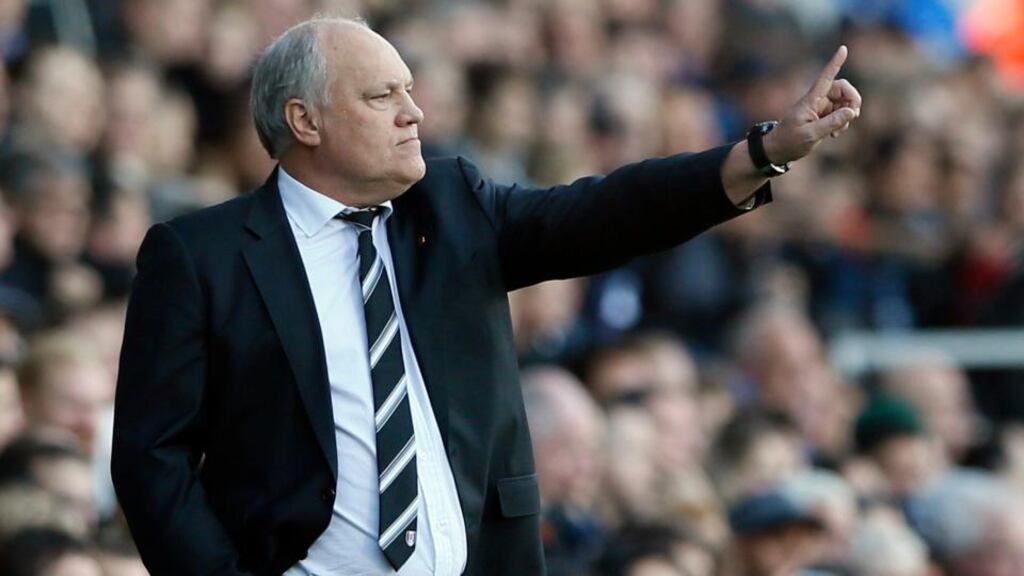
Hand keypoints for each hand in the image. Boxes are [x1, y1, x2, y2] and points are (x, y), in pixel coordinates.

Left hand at [763, 45, 862, 164]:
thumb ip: (831, 123)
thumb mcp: (810, 135)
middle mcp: (817, 100)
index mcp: (810, 100)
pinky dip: (843, 122)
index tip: (843, 48)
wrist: (779, 150)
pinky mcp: (824, 117)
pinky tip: (835, 134)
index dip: (835, 63)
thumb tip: (851, 111)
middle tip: (853, 115)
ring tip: (838, 131)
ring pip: (844, 102)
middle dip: (852, 99)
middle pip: (842, 88)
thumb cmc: (789, 141)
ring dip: (848, 114)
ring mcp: (821, 108)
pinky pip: (841, 113)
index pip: (825, 78)